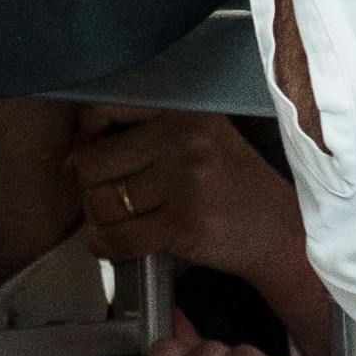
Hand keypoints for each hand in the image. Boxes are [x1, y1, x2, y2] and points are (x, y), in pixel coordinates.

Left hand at [63, 113, 327, 343]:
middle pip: (93, 164)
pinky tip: (113, 245)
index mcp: (183, 109)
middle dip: (91, 188)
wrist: (282, 232)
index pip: (101, 111)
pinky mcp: (184, 223)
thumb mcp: (198, 137)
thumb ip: (144, 133)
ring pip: (101, 203)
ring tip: (116, 222)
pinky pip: (119, 237)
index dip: (87, 138)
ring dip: (99, 221)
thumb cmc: (230, 185)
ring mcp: (185, 180)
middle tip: (108, 199)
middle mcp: (183, 138)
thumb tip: (73, 156)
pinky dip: (106, 246)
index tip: (95, 158)